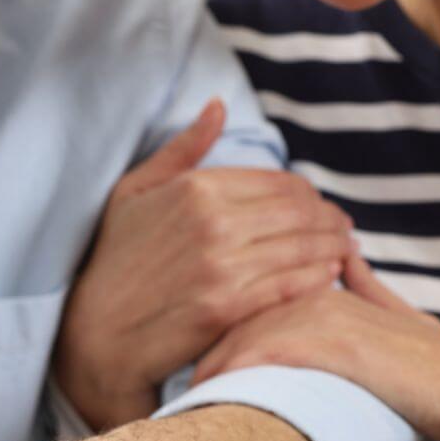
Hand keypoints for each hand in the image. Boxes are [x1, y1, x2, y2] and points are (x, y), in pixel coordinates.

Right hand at [54, 99, 353, 430]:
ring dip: (334, 246)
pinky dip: (320, 278)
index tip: (316, 205)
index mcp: (195, 189)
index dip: (308, 193)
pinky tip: (328, 276)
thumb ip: (181, 149)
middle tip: (342, 227)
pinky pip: (293, 286)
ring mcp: (222, 267)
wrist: (95, 333)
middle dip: (330, 218)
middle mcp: (212, 223)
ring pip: (305, 247)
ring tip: (343, 250)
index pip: (280, 182)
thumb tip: (217, 107)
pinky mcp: (228, 308)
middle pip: (301, 212)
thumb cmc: (112, 260)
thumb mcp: (133, 193)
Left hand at [195, 255, 439, 440]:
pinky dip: (227, 371)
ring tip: (175, 392)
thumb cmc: (426, 362)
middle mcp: (310, 291)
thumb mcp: (391, 316)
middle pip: (228, 313)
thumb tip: (344, 257)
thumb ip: (361, 286)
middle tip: (163, 377)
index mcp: (314, 284)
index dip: (207, 326)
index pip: (240, 294)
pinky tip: (203, 393)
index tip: (177, 350)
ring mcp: (319, 313)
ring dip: (203, 362)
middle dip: (194, 345)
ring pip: (237, 333)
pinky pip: (259, 353)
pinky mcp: (328, 342)